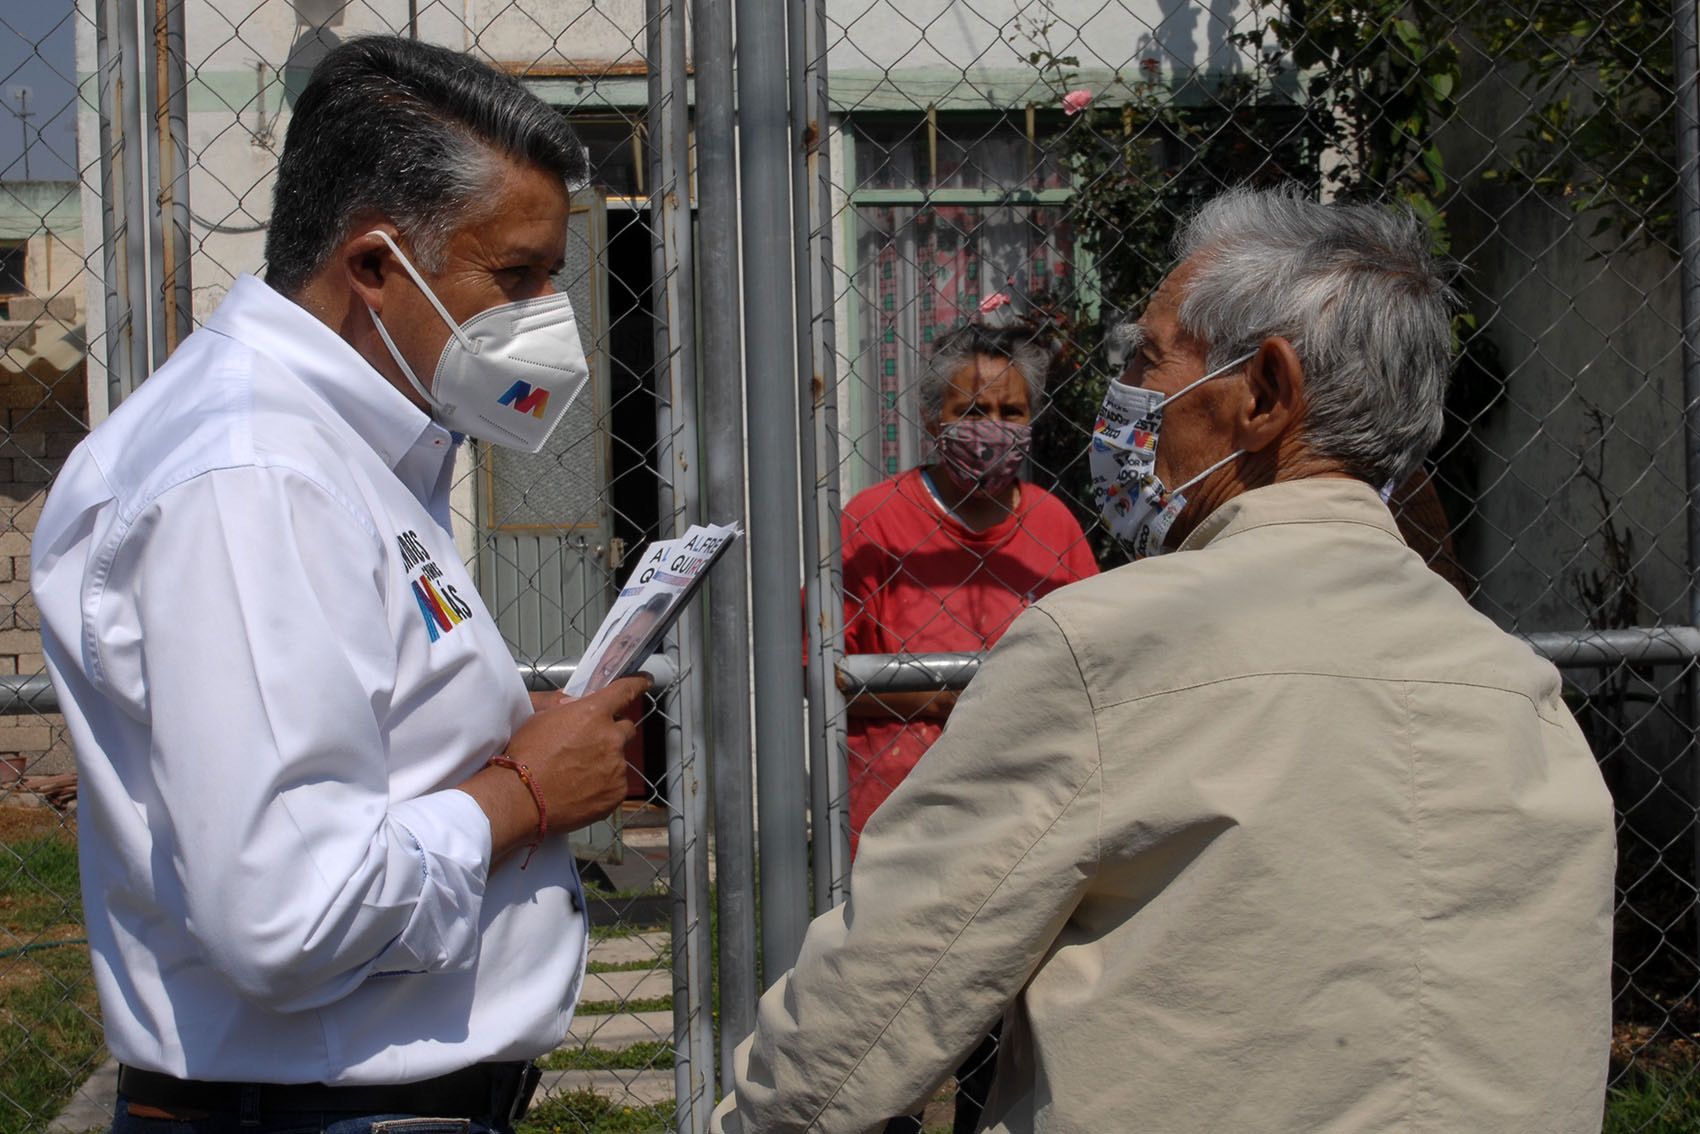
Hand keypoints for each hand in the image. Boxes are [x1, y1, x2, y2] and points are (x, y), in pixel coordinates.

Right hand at [462, 675, 649, 859]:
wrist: (521, 798)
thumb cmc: (525, 755)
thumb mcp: (539, 718)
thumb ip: (563, 706)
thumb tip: (575, 702)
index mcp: (593, 713)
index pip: (625, 691)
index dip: (637, 684)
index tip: (645, 681)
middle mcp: (611, 737)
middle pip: (626, 728)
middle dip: (613, 732)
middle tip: (591, 744)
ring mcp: (617, 767)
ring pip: (619, 759)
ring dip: (605, 762)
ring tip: (577, 774)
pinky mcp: (617, 793)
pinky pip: (616, 784)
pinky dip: (603, 786)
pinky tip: (581, 790)